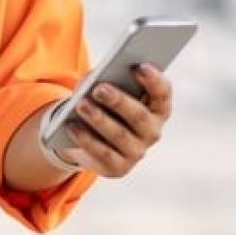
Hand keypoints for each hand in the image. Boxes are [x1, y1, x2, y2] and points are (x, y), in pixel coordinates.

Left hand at [58, 64, 172, 177]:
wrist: (91, 138)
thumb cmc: (104, 105)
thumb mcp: (107, 88)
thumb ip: (107, 80)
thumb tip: (96, 79)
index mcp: (157, 108)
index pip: (163, 93)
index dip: (154, 80)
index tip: (140, 67)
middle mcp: (152, 131)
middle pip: (139, 116)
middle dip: (119, 101)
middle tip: (99, 88)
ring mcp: (137, 152)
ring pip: (120, 135)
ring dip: (99, 119)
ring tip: (81, 105)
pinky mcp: (119, 167)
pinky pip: (103, 153)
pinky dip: (87, 139)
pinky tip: (72, 126)